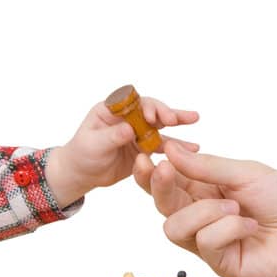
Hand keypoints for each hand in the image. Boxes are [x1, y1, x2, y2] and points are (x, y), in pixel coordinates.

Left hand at [43, 95, 199, 205]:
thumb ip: (111, 136)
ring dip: (178, 123)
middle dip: (167, 112)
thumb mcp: (92, 144)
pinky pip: (162, 146)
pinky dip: (176, 147)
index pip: (134, 102)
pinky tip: (192, 147)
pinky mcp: (144, 148)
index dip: (147, 107)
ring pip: (161, 126)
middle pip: (152, 110)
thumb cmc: (81, 154)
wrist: (81, 174)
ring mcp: (138, 132)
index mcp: (113, 109)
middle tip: (181, 118)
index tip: (155, 118)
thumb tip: (129, 129)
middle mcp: (129, 117)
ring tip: (195, 118)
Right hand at [133, 143, 276, 276]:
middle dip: (160, 187)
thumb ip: (206, 166)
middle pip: (163, 206)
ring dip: (202, 212)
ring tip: (234, 206)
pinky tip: (250, 224)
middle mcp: (203, 217)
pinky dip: (227, 229)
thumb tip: (168, 149)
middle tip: (164, 170)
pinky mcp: (223, 264)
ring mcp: (211, 243)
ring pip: (175, 228)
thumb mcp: (246, 172)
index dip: (150, 171)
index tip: (145, 155)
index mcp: (206, 189)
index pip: (167, 181)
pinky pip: (206, 244)